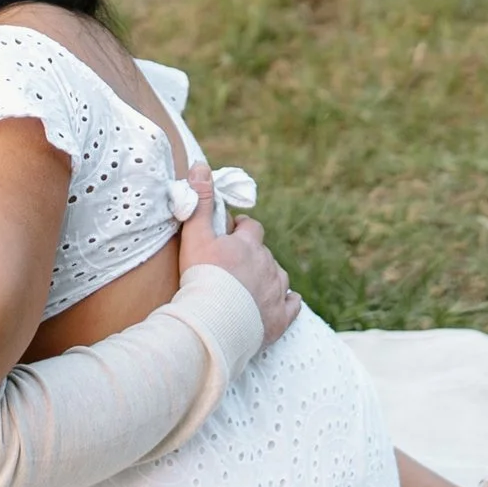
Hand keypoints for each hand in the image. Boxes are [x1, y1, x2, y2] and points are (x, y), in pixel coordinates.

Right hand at [176, 168, 297, 345]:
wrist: (213, 322)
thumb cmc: (201, 277)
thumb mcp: (196, 235)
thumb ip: (200, 201)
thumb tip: (201, 164)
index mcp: (249, 244)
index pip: (252, 227)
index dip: (242, 229)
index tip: (231, 235)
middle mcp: (268, 264)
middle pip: (265, 253)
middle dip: (252, 256)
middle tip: (233, 266)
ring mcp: (276, 291)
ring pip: (279, 276)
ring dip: (268, 277)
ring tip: (250, 286)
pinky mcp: (280, 317)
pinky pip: (292, 305)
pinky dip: (287, 302)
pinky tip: (280, 303)